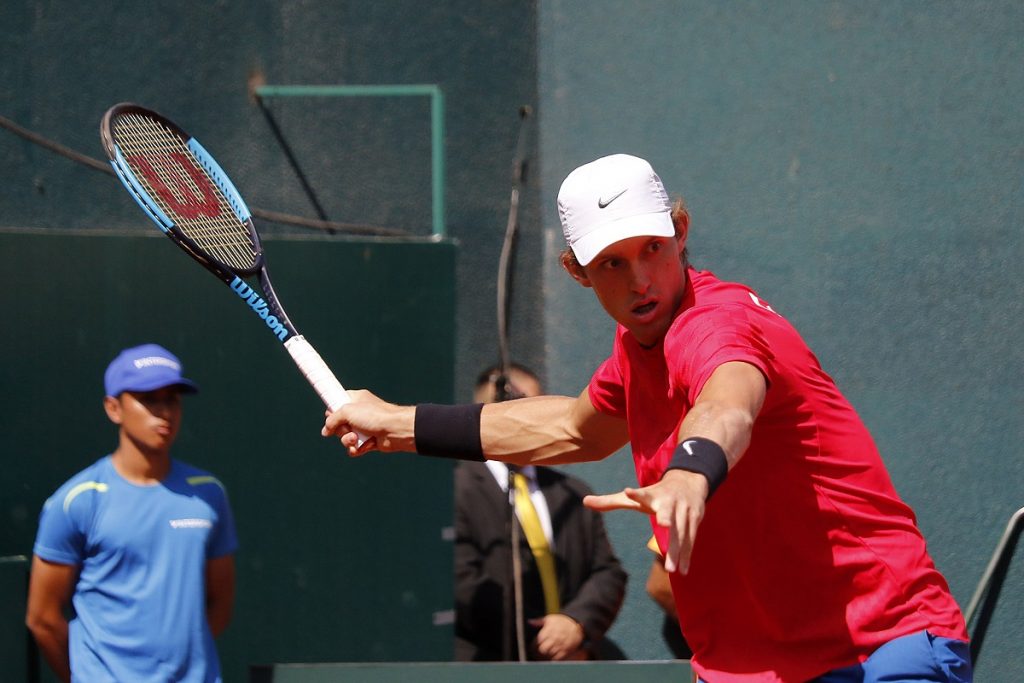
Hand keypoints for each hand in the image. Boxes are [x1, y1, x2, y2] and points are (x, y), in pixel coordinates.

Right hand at [321, 390, 414, 455]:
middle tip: (348, 428)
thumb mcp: (347, 411)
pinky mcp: (368, 441)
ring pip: (345, 438)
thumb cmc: (374, 415)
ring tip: (356, 439)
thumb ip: (332, 420)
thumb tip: (325, 431)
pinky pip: (354, 448)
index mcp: (355, 399)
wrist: (395, 430)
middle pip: (338, 424)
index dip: (332, 410)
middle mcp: (359, 413)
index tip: (330, 415)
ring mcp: (364, 428)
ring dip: (348, 440)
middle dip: (341, 430)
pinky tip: (362, 446)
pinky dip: (356, 449)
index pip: (337, 403)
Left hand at [528, 613, 586, 660]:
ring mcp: (561, 645)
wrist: (577, 624)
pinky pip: (558, 658)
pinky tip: (551, 659)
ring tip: (542, 657)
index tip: (532, 649)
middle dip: (538, 653)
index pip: (537, 641)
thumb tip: (529, 622)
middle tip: (536, 655)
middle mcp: (554, 638)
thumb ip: (539, 621)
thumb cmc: (562, 621)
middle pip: (543, 650)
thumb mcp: (550, 618)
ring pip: (550, 655)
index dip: (533, 647)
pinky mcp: (566, 650)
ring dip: (545, 657)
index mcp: (548, 631)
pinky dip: (553, 659)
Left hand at [584, 469, 707, 573]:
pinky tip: (683, 571)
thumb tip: (584, 501)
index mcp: (651, 495)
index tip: (627, 491)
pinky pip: (690, 539)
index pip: (641, 494)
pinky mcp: (695, 517)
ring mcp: (683, 509)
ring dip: (677, 550)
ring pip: (680, 531)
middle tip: (664, 524)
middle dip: (666, 518)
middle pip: (666, 512)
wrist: (689, 480)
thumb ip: (611, 501)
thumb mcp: (635, 496)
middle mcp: (668, 501)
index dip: (635, 493)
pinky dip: (686, 555)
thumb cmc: (656, 493)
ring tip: (670, 569)